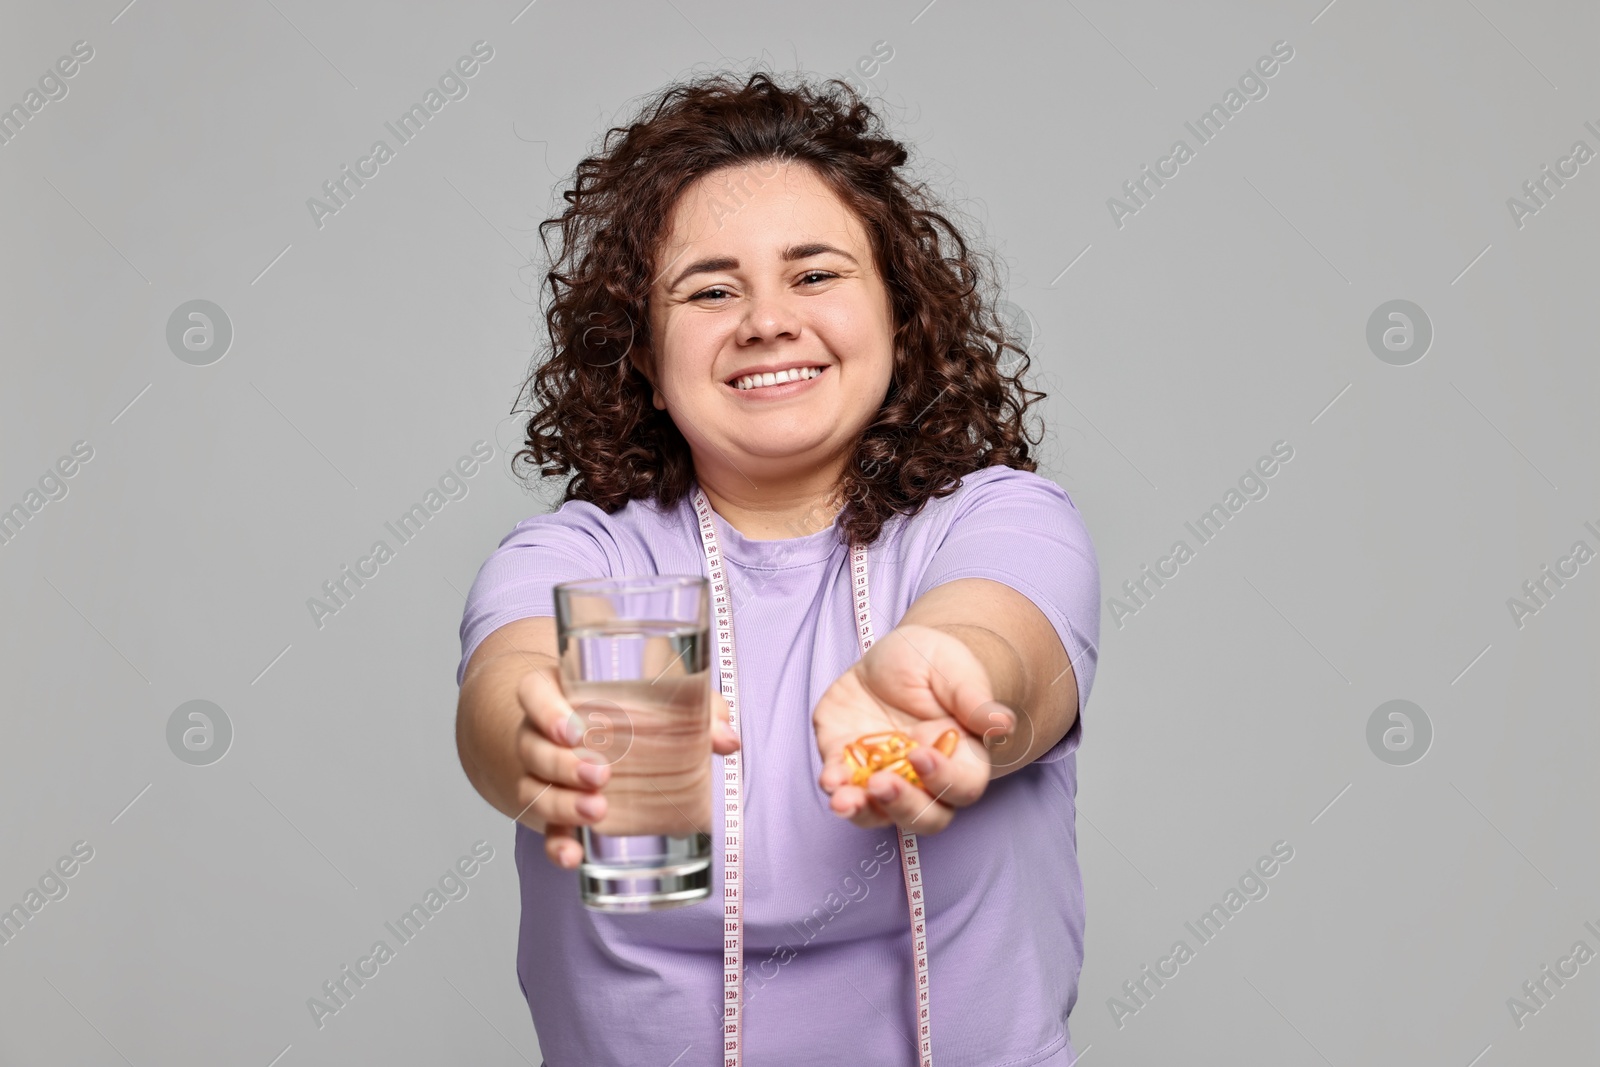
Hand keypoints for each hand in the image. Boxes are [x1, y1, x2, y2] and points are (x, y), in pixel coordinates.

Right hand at [511, 664, 739, 867]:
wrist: (592, 740)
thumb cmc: (628, 710)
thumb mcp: (659, 698)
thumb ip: (697, 709)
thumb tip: (727, 740)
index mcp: (559, 693)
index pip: (532, 692)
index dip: (544, 710)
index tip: (573, 729)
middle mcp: (539, 734)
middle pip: (532, 746)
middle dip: (562, 765)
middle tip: (601, 775)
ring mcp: (540, 774)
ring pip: (533, 788)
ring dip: (561, 803)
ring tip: (597, 811)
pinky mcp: (552, 809)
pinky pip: (545, 829)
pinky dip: (557, 845)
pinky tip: (574, 857)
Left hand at [814, 624, 1016, 833]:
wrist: (891, 656)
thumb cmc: (934, 663)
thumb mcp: (954, 668)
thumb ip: (973, 698)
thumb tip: (1002, 723)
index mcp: (960, 758)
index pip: (962, 787)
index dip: (944, 780)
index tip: (921, 755)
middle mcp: (922, 779)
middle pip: (924, 816)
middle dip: (902, 806)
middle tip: (882, 783)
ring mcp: (881, 777)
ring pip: (877, 814)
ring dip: (861, 811)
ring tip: (843, 800)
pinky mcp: (845, 764)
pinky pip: (840, 787)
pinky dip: (834, 786)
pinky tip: (829, 778)